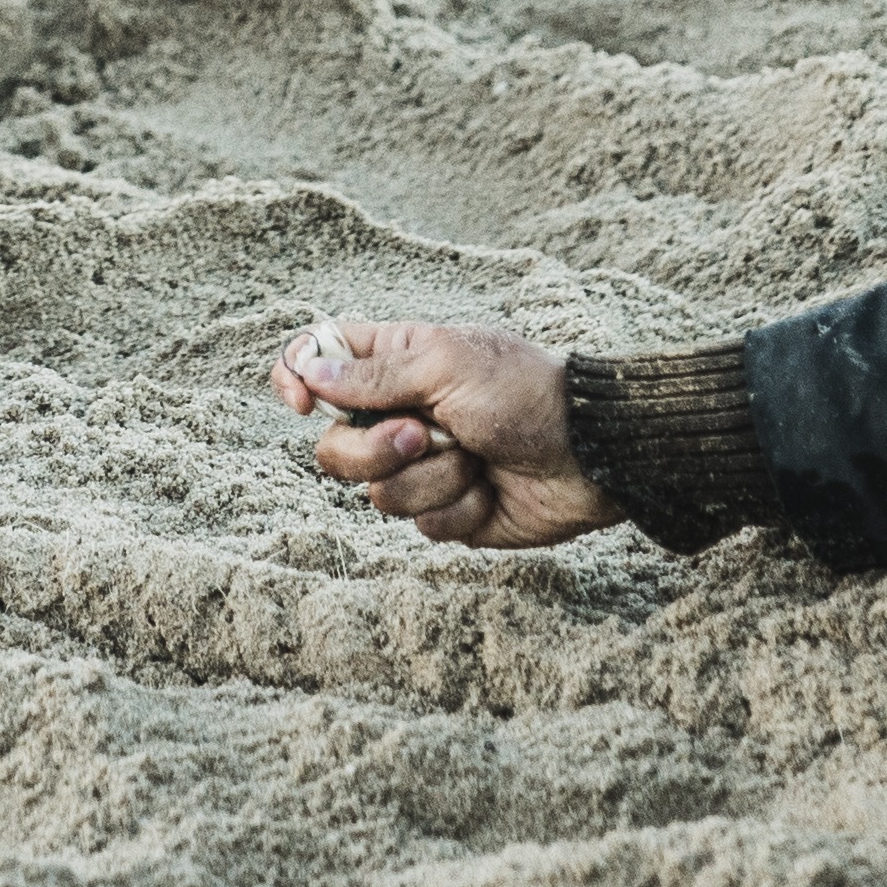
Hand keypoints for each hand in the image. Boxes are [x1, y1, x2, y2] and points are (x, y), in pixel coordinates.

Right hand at [272, 318, 612, 549]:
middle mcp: (402, 415)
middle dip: (375, 449)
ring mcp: (423, 466)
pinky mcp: (447, 511)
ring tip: (475, 458)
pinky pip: (420, 523)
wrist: (589, 456)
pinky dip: (458, 507)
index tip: (299, 402)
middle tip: (423, 434)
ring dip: (430, 478)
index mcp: (398, 363)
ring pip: (376, 491)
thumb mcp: (446, 365)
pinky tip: (491, 490)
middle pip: (334, 444)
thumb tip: (309, 370)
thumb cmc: (525, 394)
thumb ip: (374, 374)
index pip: (321, 362)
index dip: (296, 379)